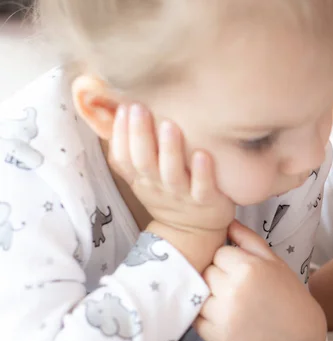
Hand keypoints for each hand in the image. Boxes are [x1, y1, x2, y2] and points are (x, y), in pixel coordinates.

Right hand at [109, 104, 234, 232]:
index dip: (120, 135)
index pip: (122, 158)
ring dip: (169, 149)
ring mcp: (182, 195)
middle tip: (139, 108)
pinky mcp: (207, 201)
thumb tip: (116, 112)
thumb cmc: (168, 194)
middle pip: (143, 162)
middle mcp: (158, 187)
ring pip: (172, 174)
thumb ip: (133, 152)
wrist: (194, 232)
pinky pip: (202, 188)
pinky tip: (203, 154)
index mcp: (141, 179)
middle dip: (139, 135)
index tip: (124, 108)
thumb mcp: (144, 177)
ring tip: (169, 125)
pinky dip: (202, 172)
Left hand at [195, 221, 326, 340]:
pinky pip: (197, 319)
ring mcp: (223, 316)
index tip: (243, 270)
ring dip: (211, 296)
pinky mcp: (217, 338)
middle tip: (239, 287)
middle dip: (219, 277)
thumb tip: (227, 222)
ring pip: (199, 293)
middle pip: (207, 271)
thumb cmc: (289, 298)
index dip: (230, 260)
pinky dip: (207, 317)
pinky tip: (227, 316)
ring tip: (233, 301)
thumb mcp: (274, 262)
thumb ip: (248, 239)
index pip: (219, 252)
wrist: (301, 339)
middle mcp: (233, 291)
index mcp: (248, 268)